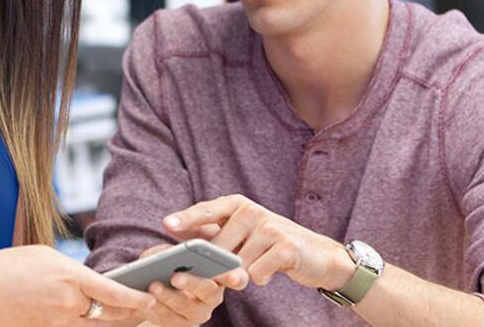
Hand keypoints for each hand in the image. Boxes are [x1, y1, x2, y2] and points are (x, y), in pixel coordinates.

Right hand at [0, 245, 155, 325]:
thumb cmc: (2, 270)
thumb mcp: (42, 256)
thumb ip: (71, 271)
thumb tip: (89, 282)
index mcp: (68, 277)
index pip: (113, 291)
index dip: (136, 297)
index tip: (149, 297)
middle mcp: (66, 306)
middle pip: (110, 315)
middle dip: (132, 314)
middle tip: (149, 309)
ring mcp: (55, 325)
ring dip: (113, 325)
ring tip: (130, 319)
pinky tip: (96, 323)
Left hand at [136, 244, 247, 326]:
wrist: (153, 283)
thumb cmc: (175, 258)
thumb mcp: (180, 245)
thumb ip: (182, 238)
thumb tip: (172, 231)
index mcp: (219, 273)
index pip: (235, 276)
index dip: (235, 277)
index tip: (233, 276)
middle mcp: (213, 295)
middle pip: (207, 291)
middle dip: (192, 283)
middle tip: (175, 276)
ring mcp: (198, 312)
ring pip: (186, 307)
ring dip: (169, 296)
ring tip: (153, 285)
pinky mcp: (181, 323)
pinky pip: (170, 318)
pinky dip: (157, 308)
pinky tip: (146, 299)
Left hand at [162, 195, 354, 290]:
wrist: (317, 255)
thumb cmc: (269, 245)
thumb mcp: (242, 233)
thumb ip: (214, 234)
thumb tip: (178, 240)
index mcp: (236, 204)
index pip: (206, 210)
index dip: (186, 219)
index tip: (166, 225)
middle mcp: (251, 210)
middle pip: (218, 247)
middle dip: (218, 265)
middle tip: (232, 268)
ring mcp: (269, 227)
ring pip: (237, 265)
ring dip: (243, 274)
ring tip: (258, 263)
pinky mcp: (286, 247)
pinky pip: (257, 274)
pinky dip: (261, 278)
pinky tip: (273, 268)